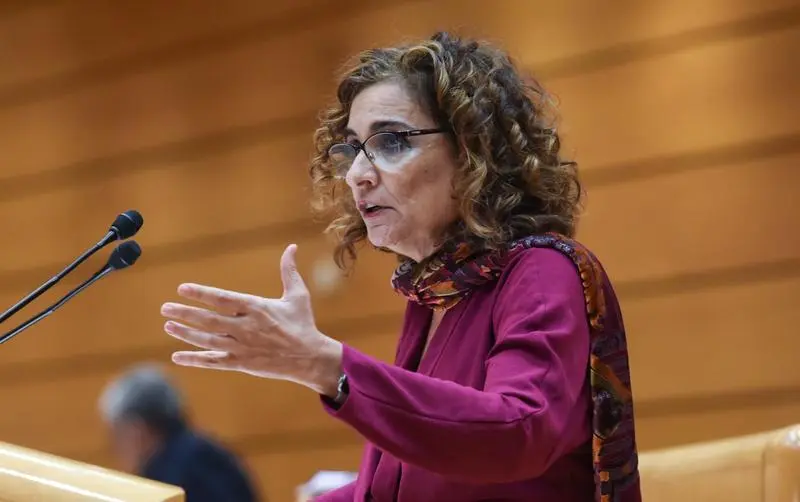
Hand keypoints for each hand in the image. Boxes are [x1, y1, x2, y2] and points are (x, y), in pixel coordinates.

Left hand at [160, 244, 342, 395]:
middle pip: (209, 320)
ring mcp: (242, 347)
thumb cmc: (303, 324)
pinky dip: (194, 359)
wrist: (309, 358)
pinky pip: (213, 361)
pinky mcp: (241, 363)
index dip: (201, 293)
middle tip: (165, 308)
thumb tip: (292, 247)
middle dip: (185, 314)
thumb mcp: (298, 295)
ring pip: (207, 340)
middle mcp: (246, 327)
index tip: (182, 288)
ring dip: (185, 333)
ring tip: (168, 325)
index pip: (222, 299)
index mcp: (256, 308)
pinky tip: (177, 356)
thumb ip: (289, 271)